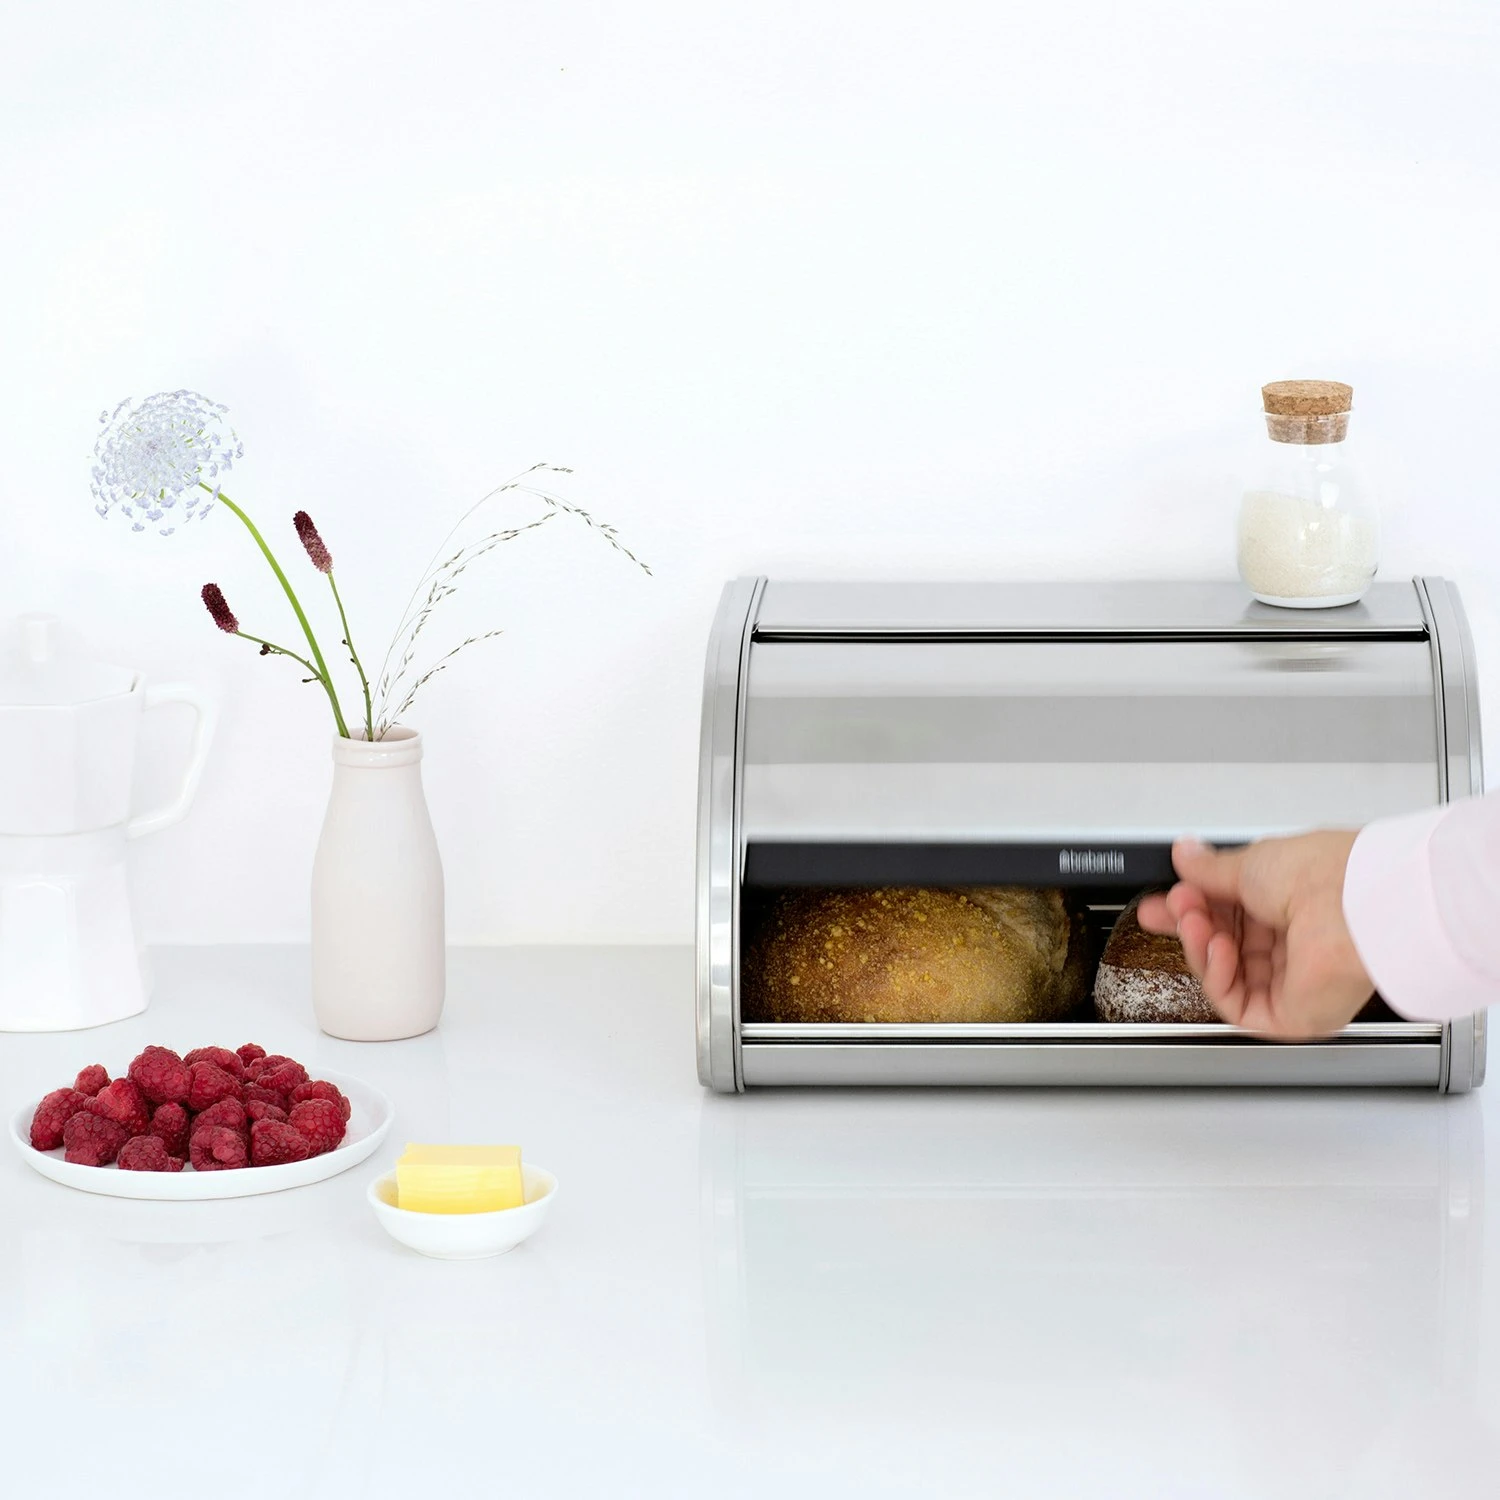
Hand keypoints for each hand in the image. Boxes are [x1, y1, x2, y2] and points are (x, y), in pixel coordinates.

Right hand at [1136, 832, 1374, 1038]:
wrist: (1354, 903)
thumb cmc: (1322, 876)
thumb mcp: (1252, 862)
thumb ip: (1210, 869)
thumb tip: (1186, 856)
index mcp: (1289, 907)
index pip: (1229, 917)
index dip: (1191, 910)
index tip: (1163, 903)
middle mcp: (1294, 946)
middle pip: (1223, 947)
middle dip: (1191, 925)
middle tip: (1173, 906)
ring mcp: (1294, 982)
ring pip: (1225, 976)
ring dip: (1201, 947)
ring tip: (1194, 920)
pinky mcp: (1293, 1015)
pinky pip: (1238, 1005)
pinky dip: (1217, 976)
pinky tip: (1217, 948)